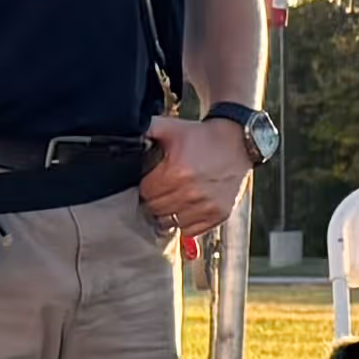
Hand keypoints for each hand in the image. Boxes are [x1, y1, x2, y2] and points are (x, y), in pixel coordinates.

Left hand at [139, 115, 253, 236]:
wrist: (238, 142)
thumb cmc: (200, 136)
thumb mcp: (170, 128)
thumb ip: (144, 131)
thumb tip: (120, 136)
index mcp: (176, 173)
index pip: (145, 193)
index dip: (145, 186)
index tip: (151, 180)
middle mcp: (192, 193)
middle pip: (156, 210)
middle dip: (155, 200)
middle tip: (162, 189)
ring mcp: (207, 206)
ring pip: (171, 223)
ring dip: (169, 213)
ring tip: (175, 197)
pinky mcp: (219, 214)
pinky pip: (191, 231)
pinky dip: (186, 222)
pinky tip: (188, 207)